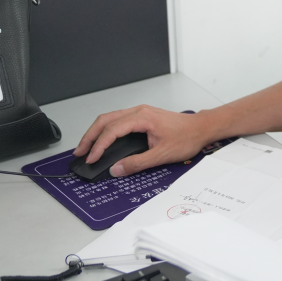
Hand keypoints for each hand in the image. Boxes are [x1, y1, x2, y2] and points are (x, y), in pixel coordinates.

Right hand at [73, 105, 211, 176]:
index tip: (91, 158)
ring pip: (110, 118)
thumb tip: (117, 169)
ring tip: (87, 147)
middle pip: (105, 120)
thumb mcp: (162, 155)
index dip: (99, 146)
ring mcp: (140, 112)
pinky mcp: (142, 116)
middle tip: (80, 152)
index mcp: (142, 118)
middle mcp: (139, 111)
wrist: (202, 128)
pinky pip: (118, 120)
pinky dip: (106, 130)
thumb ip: (138, 163)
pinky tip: (103, 140)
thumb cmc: (187, 137)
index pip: (112, 130)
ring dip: (96, 132)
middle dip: (90, 136)